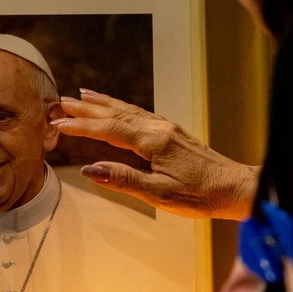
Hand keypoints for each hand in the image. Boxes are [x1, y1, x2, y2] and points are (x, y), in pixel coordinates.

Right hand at [51, 89, 257, 219]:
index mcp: (154, 142)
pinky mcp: (173, 132)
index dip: (82, 126)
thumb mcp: (160, 195)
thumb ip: (124, 180)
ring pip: (129, 110)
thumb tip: (91, 170)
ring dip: (103, 103)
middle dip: (87, 108)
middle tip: (61, 102)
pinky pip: (140, 114)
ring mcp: (168, 128)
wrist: (234, 187)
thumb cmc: (200, 196)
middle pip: (116, 113)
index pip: (109, 129)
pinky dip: (122, 108)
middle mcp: (160, 128)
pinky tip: (116, 108)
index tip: (58, 123)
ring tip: (82, 95)